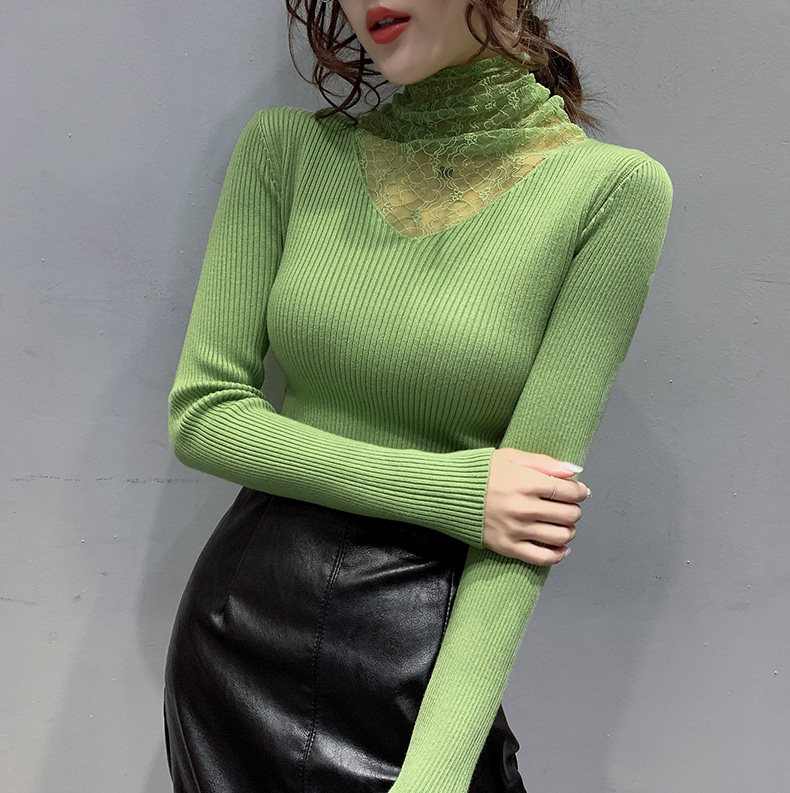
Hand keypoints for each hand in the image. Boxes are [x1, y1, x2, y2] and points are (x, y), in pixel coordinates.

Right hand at [483, 448, 590, 564]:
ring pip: (560, 536)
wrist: (448, 492)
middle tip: (568, 506)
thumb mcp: (510, 457)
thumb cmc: (479, 472)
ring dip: (568, 530)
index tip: (580, 491)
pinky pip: (542, 558)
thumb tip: (575, 471)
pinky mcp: (507, 546)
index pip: (569, 491)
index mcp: (526, 483)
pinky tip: (560, 547)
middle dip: (574, 510)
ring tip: (563, 524)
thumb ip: (544, 463)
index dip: (580, 492)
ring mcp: (515, 529)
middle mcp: (523, 508)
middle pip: (568, 514)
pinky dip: (558, 554)